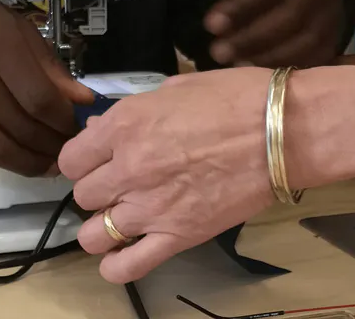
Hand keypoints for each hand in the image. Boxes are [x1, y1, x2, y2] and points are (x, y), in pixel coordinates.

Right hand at [0, 0, 92, 175]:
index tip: (75, 130)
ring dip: (24, 164)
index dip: (63, 122)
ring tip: (42, 165)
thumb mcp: (15, 27)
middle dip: (49, 147)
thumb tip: (82, 102)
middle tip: (63, 153)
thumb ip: (49, 66)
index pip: (38, 97)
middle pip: (17, 126)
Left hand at [58, 68, 274, 283]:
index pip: (71, 158)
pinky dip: (116, 266)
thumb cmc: (235, 98)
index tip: (97, 158)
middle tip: (119, 181)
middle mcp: (128, 169)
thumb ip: (133, 112)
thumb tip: (108, 130)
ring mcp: (151, 207)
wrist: (284, 131)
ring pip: (93, 234)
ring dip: (101, 226)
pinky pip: (128, 266)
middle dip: (96, 188)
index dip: (82, 158)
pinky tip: (120, 255)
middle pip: (83, 194)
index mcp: (125, 126)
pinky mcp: (179, 236)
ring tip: (119, 217)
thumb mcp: (175, 89)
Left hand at [205, 0, 345, 67]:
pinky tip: (257, 75)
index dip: (241, 5)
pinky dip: (284, 67)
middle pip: (288, 16)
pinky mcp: (335, 36)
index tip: (210, 24)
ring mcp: (333, 12)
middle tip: (216, 51)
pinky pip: (313, 58)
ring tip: (233, 64)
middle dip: (250, 37)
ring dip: (265, 57)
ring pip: (303, 41)